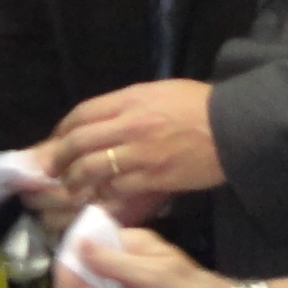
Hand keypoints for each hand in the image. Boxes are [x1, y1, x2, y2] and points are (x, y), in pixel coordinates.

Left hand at [43, 79, 220, 223]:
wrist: (234, 128)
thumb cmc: (200, 105)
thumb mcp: (159, 92)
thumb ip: (129, 103)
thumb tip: (105, 118)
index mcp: (130, 100)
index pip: (82, 114)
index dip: (63, 129)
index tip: (57, 140)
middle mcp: (128, 125)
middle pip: (78, 142)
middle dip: (60, 158)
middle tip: (53, 169)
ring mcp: (140, 154)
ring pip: (92, 168)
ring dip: (76, 180)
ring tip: (71, 186)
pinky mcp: (153, 178)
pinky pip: (116, 188)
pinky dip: (103, 193)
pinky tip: (100, 195)